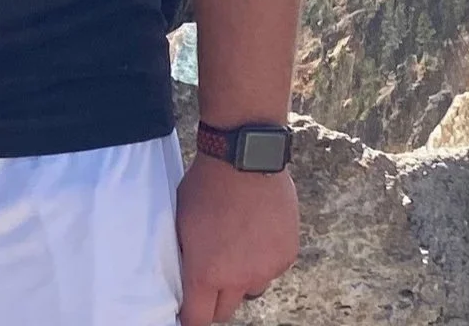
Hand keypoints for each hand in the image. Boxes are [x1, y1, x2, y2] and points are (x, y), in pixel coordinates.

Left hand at [175, 153, 298, 324]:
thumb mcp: (181, 224)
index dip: (191, 317)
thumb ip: (187, 257)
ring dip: (242, 279)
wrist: (245, 159)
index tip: (188, 310)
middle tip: (211, 277)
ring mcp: (267, 268)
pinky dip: (264, 259)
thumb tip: (185, 276)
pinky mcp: (286, 255)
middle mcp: (239, 278)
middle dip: (215, 300)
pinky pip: (272, 269)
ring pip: (251, 289)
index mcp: (206, 273)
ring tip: (237, 248)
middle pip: (225, 311)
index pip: (198, 319)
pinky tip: (257, 234)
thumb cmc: (206, 186)